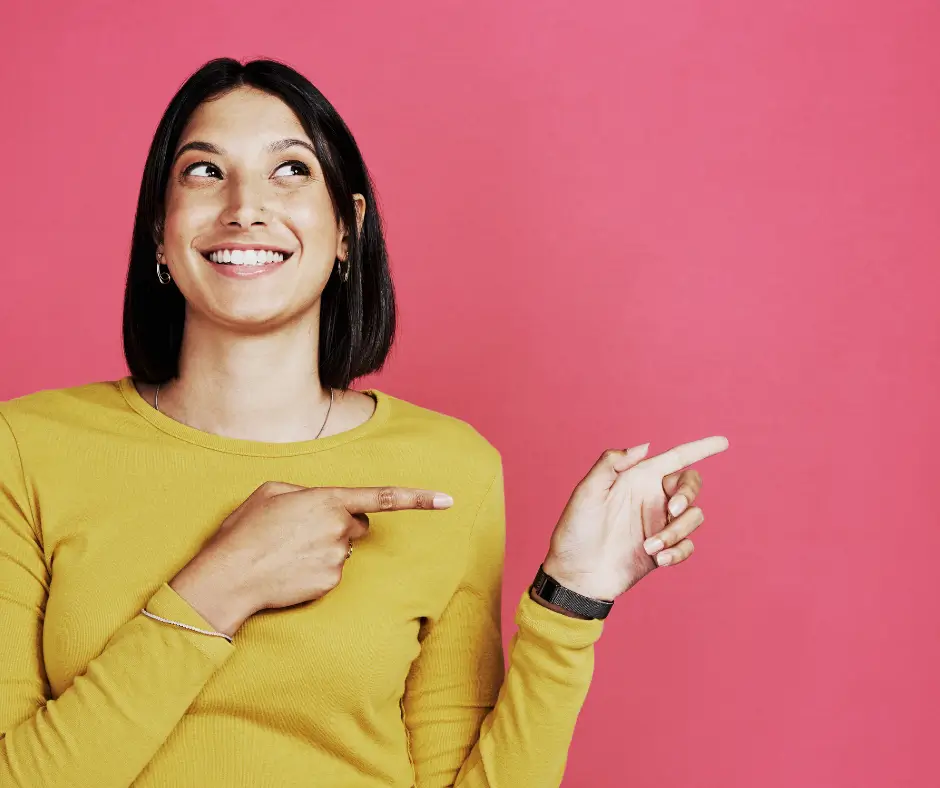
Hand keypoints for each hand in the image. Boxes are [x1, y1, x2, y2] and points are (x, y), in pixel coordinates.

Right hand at [170, 482, 452, 635]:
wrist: (228, 578)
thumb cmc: (244, 531)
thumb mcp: (270, 492)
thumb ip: (304, 492)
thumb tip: (319, 503)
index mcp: (328, 500)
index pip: (383, 497)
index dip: (419, 498)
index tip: (448, 500)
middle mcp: (339, 529)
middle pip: (358, 524)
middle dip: (341, 525)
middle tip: (304, 530)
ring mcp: (336, 559)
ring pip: (343, 549)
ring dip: (324, 548)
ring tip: (287, 552)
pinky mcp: (330, 584)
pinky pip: (332, 572)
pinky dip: (316, 571)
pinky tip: (290, 571)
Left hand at [541, 436, 728, 601]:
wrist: (575, 573)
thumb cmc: (576, 529)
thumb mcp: (587, 491)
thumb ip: (612, 463)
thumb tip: (645, 445)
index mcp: (638, 479)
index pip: (675, 458)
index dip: (700, 448)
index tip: (722, 442)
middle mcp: (653, 498)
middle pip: (691, 485)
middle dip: (689, 493)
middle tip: (674, 507)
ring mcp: (659, 524)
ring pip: (693, 517)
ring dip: (676, 531)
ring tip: (650, 547)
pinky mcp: (663, 550)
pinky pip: (688, 546)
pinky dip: (679, 552)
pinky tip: (659, 559)